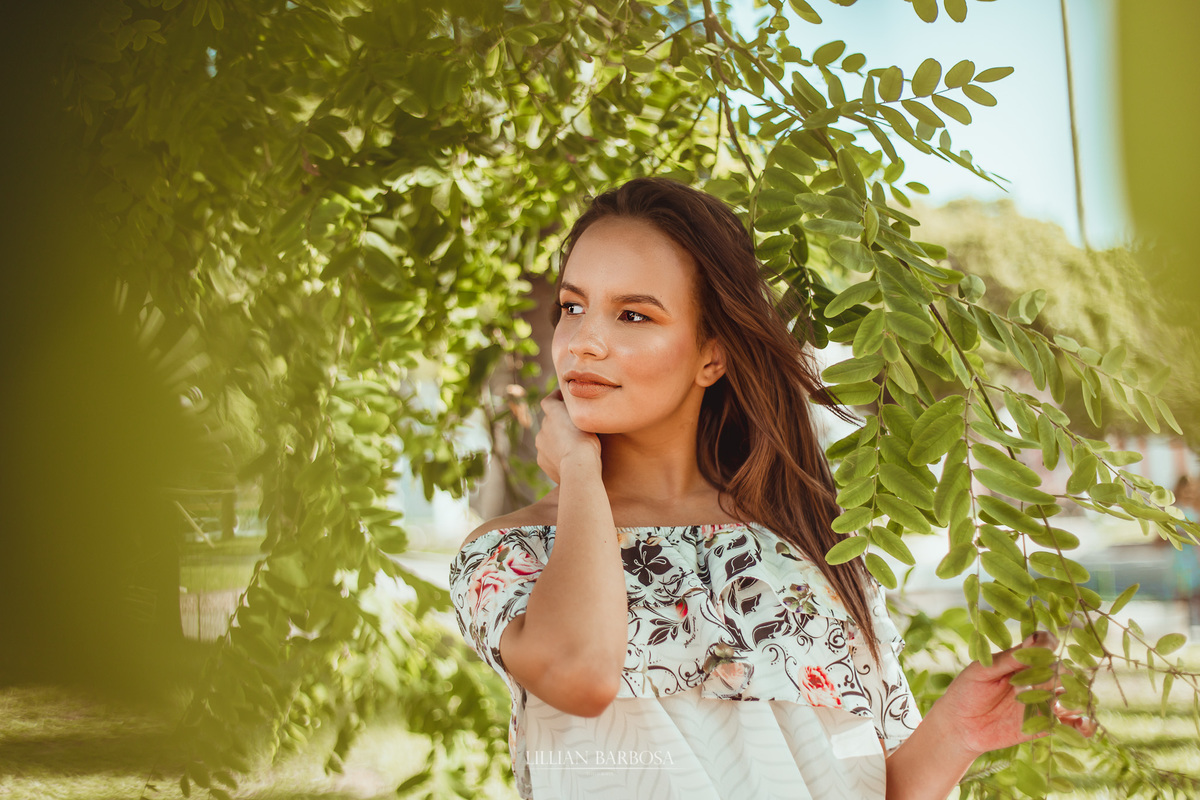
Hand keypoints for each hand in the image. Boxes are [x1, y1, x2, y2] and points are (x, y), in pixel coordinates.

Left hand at [535, 390, 600, 483]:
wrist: (578, 467)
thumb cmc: (588, 442)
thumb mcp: (588, 422)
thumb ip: (580, 415)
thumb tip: (580, 414)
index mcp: (553, 413)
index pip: (548, 402)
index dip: (554, 398)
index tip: (561, 398)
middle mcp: (543, 427)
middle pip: (549, 422)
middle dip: (558, 424)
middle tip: (573, 428)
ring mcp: (540, 445)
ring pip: (547, 439)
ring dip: (556, 441)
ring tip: (571, 447)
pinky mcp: (541, 460)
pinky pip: (548, 455)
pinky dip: (555, 456)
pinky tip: (568, 460)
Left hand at [933, 631, 1096, 758]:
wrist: (960, 724)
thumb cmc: (967, 690)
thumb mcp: (982, 671)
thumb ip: (1009, 659)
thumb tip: (1036, 640)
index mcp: (1023, 660)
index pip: (1045, 646)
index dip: (1049, 644)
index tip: (1046, 645)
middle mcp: (1038, 678)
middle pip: (1062, 670)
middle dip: (1058, 674)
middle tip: (1040, 683)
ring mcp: (1044, 701)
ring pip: (1072, 696)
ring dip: (1074, 698)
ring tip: (1059, 704)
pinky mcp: (1046, 724)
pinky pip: (1071, 724)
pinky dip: (1083, 724)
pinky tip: (1083, 724)